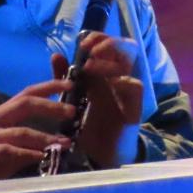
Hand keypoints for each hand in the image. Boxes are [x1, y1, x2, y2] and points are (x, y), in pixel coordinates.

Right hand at [0, 79, 75, 182]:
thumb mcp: (9, 143)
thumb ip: (30, 139)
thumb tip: (62, 138)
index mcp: (4, 112)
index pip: (28, 93)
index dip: (49, 85)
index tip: (71, 82)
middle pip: (25, 104)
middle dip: (51, 106)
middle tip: (72, 110)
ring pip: (21, 131)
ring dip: (45, 137)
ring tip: (65, 143)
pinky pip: (8, 151)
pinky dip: (27, 154)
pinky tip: (41, 157)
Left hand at [52, 32, 142, 168]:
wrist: (99, 154)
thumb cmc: (87, 125)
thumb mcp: (70, 98)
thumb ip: (63, 77)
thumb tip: (56, 54)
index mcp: (104, 72)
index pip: (107, 44)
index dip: (97, 38)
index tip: (81, 44)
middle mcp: (118, 76)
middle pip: (124, 46)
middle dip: (107, 43)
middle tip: (90, 51)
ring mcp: (128, 90)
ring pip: (130, 62)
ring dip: (111, 59)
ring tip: (90, 67)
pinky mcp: (134, 106)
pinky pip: (136, 86)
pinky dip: (124, 81)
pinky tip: (110, 84)